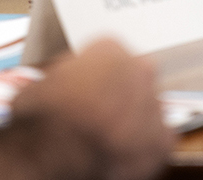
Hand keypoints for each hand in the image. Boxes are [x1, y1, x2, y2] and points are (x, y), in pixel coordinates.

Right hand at [11, 39, 173, 179]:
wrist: (52, 154)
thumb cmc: (40, 118)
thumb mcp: (43, 80)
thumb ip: (70, 73)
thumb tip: (73, 82)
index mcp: (110, 49)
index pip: (110, 54)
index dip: (96, 75)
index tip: (86, 88)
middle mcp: (138, 69)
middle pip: (135, 76)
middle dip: (121, 92)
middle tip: (98, 113)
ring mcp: (153, 104)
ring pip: (149, 107)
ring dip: (133, 119)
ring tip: (107, 138)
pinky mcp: (162, 140)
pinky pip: (159, 139)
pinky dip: (144, 146)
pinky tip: (122, 153)